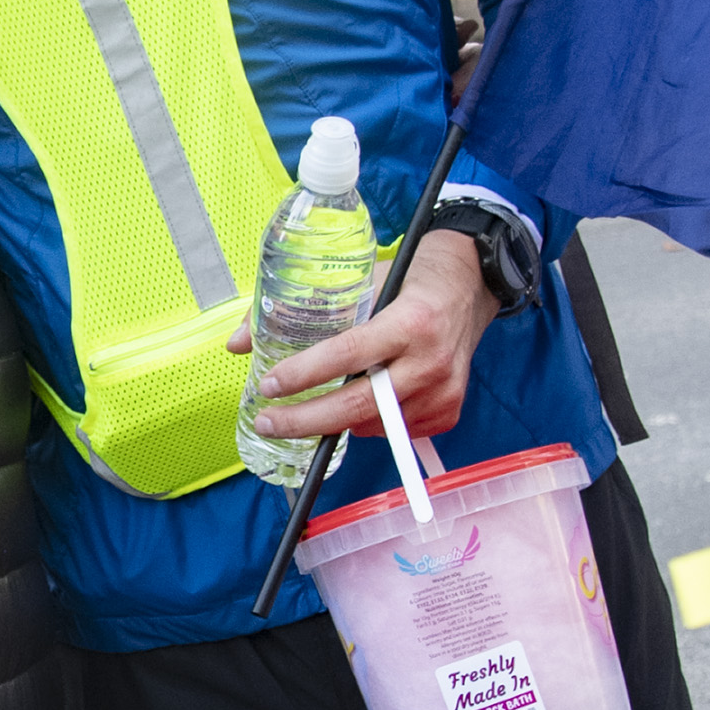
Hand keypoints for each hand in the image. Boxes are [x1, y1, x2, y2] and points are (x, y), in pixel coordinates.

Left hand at [233, 228, 496, 442]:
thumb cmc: (408, 278)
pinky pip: (395, 430)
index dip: (304, 375)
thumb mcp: (359, 280)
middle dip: (304, 420)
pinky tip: (362, 400)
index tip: (268, 386)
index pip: (347, 356)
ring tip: (316, 403)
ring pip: (372, 424)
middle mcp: (430, 362)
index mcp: (409, 322)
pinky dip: (369, 421)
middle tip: (268, 422)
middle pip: (357, 406)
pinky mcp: (450, 411)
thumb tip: (240, 343)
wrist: (470, 285)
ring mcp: (444, 392)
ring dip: (338, 418)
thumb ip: (300, 310)